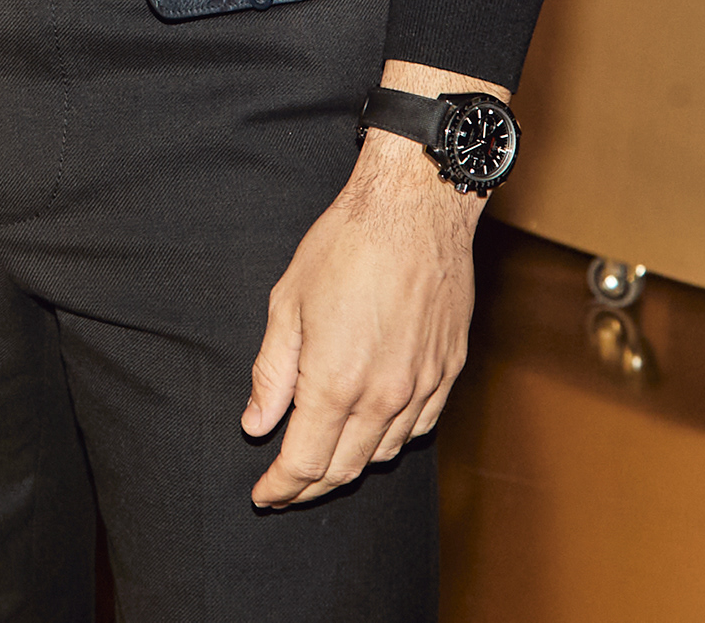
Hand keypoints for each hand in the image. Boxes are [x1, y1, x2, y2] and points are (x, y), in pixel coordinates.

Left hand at [240, 99, 486, 506]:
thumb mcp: (287, 303)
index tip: (264, 495)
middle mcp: (384, 397)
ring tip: (322, 460)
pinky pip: (419, 427)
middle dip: (309, 487)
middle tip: (285, 489)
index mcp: (336, 383)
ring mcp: (422, 387)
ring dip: (350, 466)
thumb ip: (272, 373)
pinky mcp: (448, 372)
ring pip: (385, 454)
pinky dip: (390, 440)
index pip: (304, 463)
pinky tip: (372, 432)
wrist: (415, 209)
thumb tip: (256, 424)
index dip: (280, 488)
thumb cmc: (345, 246)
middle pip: (344, 469)